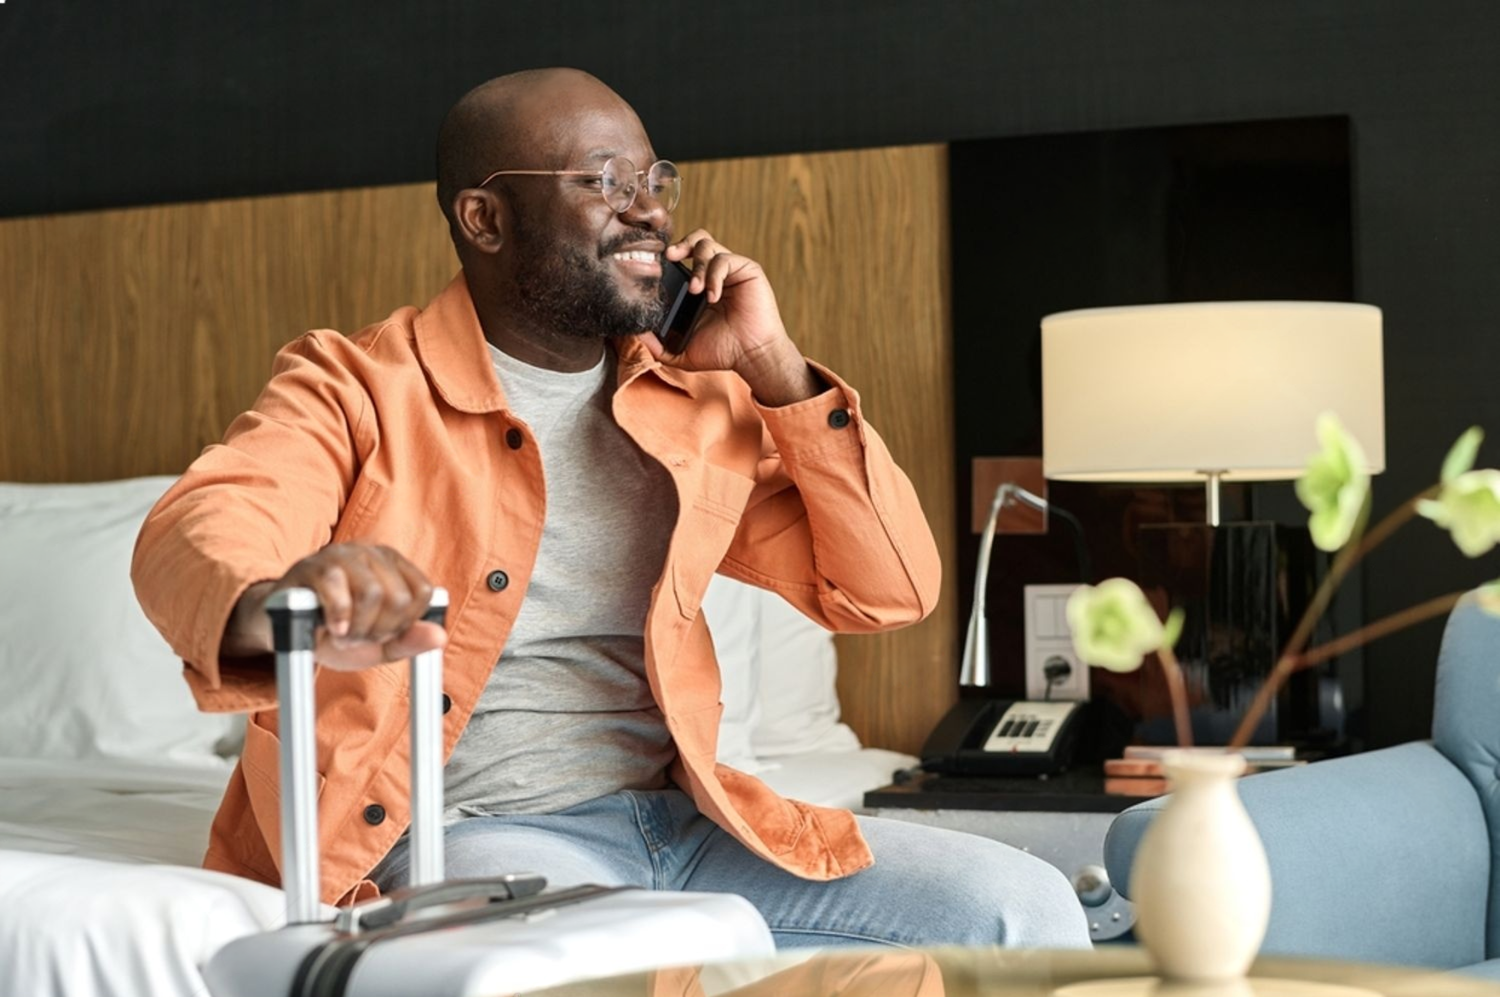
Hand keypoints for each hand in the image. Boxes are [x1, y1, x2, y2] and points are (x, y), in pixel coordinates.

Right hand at [223, 544, 445, 670]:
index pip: (422, 592)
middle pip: (398, 597)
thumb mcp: (377, 643)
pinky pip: (338, 592)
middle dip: (378, 630)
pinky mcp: (312, 567)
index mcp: (393, 565)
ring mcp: (341, 555)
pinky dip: (338, 619)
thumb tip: (439, 636)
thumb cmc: (331, 630)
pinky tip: (331, 629)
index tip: (383, 633)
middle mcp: (370, 553)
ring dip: (357, 628)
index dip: (405, 623)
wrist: (282, 629)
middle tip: (357, 636)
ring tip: (343, 634)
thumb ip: (409, 640)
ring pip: (373, 593)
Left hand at [645, 230, 822, 404]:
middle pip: (695, 240)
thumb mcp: (682, 350)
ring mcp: (731, 270)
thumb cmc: (722, 352)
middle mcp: (715, 273)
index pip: (682, 257)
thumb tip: (636, 334)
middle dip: (680, 244)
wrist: (751, 356)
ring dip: (697, 265)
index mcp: (699, 285)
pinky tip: (713, 296)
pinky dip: (714, 276)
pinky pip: (724, 259)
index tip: (655, 265)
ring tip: (695, 289)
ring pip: (707, 245)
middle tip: (669, 257)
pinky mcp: (747, 270)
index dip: (669, 255)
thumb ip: (659, 345)